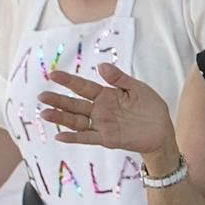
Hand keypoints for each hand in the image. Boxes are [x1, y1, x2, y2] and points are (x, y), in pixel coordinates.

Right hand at [38, 65, 174, 155]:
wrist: (163, 130)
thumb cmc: (150, 107)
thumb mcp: (137, 88)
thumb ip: (119, 79)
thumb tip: (101, 65)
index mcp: (106, 95)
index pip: (83, 87)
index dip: (68, 80)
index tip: (52, 74)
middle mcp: (100, 110)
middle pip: (75, 104)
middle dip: (58, 100)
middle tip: (41, 95)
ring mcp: (102, 125)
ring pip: (77, 121)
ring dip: (61, 118)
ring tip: (45, 113)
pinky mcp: (107, 139)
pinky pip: (88, 138)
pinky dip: (74, 138)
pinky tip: (60, 136)